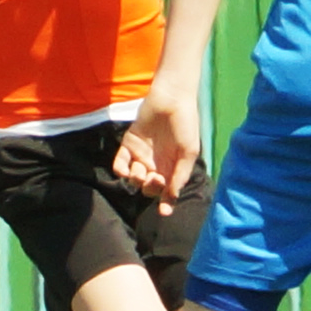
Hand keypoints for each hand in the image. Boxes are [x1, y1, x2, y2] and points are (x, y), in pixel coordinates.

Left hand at [115, 83, 206, 206]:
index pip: (167, 190)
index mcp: (173, 167)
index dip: (166, 202)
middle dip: (151, 187)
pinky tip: (125, 170)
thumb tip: (172, 196)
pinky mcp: (129, 144)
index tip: (164, 212)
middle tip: (155, 178)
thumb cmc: (185, 124)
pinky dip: (121, 169)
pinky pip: (121, 163)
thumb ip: (180, 174)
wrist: (171, 98)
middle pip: (149, 186)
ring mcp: (142, 154)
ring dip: (136, 180)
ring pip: (134, 178)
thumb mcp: (189, 151)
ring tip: (142, 172)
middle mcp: (157, 163)